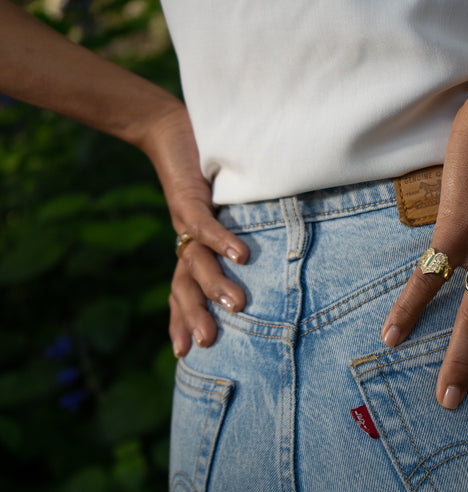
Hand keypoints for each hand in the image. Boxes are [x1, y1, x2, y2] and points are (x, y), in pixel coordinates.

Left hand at [138, 106, 248, 356]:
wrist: (169, 130)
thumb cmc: (201, 173)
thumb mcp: (218, 212)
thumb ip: (235, 237)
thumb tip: (265, 259)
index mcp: (188, 248)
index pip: (181, 290)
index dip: (181, 319)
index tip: (185, 352)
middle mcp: (184, 239)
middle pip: (184, 285)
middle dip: (194, 314)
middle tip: (207, 342)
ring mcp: (185, 221)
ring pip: (196, 261)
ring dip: (215, 284)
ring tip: (238, 305)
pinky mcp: (190, 197)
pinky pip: (205, 226)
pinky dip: (223, 242)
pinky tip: (242, 256)